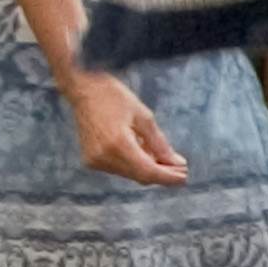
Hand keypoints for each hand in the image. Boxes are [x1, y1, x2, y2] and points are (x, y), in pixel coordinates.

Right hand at [63, 66, 187, 185]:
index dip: (167, 177)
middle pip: (139, 176)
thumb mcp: (143, 117)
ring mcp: (94, 161)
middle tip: (180, 168)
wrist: (82, 90)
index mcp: (118, 144)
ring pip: (130, 174)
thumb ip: (159, 143)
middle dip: (161, 174)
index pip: (147, 171)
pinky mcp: (90, 160)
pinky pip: (119, 169)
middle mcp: (104, 157)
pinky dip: (134, 165)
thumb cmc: (114, 97)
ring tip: (164, 158)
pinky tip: (144, 154)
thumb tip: (176, 163)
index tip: (185, 177)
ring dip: (148, 169)